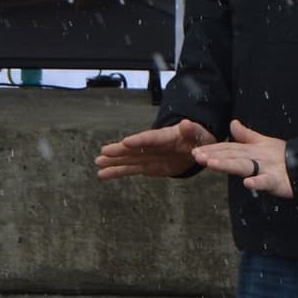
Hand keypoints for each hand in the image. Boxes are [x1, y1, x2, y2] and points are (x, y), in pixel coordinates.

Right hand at [95, 118, 216, 180]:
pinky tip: (103, 174)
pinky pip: (131, 170)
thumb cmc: (199, 139)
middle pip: (134, 148)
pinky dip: (117, 172)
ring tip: (97, 163)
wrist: (196, 148)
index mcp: (166, 136)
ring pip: (128, 159)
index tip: (126, 142)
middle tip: (105, 152)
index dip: (139, 141)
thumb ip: (192, 131)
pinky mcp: (147, 166)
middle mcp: (152, 146)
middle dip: (120, 150)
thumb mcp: (200, 134)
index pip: (151, 138)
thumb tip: (186, 123)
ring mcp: (148, 156)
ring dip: (113, 161)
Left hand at [193, 121, 293, 198]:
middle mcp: (257, 157)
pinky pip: (267, 181)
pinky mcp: (278, 180)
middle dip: (214, 155)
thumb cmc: (284, 156)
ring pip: (245, 165)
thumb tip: (232, 123)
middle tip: (196, 155)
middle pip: (233, 155)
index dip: (212, 149)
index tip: (195, 151)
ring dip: (228, 164)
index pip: (229, 148)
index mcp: (252, 150)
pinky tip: (247, 183)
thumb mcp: (264, 144)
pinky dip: (258, 182)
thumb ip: (246, 135)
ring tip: (212, 163)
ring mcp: (267, 168)